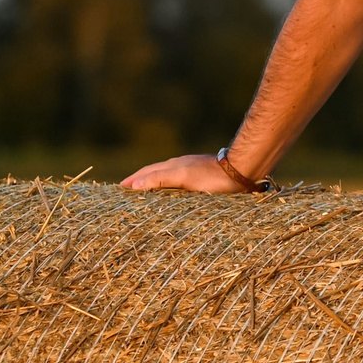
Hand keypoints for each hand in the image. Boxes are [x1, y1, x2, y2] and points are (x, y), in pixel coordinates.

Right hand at [122, 153, 248, 192]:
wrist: (243, 170)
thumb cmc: (213, 176)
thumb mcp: (183, 177)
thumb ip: (160, 179)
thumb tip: (136, 185)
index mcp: (173, 166)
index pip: (147, 172)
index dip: (133, 180)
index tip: (119, 189)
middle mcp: (181, 167)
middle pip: (156, 174)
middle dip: (141, 182)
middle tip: (128, 193)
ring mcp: (193, 172)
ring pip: (169, 178)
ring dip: (156, 185)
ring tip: (147, 195)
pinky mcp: (205, 180)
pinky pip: (182, 184)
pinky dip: (171, 189)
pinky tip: (176, 196)